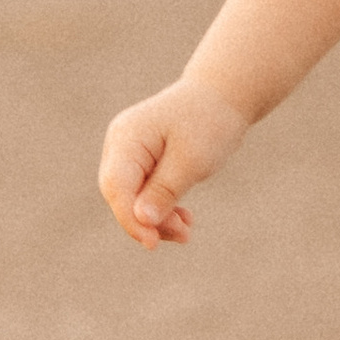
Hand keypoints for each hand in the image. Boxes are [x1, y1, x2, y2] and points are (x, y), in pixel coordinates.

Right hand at [99, 77, 250, 246]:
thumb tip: (142, 220)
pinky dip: (162, 208)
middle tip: (184, 234)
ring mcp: (129, 152)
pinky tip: (184, 219)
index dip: (130, 219)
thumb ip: (164, 190)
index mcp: (127, 137)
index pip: (116, 186)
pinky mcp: (142, 161)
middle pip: (121, 195)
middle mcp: (121, 144)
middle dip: (147, 222)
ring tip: (187, 229)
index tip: (153, 243)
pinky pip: (144, 193)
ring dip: (158, 219)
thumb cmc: (210, 123)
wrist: (223, 97)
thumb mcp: (192, 160)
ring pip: (132, 198)